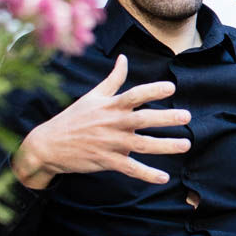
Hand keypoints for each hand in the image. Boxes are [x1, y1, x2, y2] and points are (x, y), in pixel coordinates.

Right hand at [12, 55, 191, 189]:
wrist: (48, 146)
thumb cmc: (73, 118)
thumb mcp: (92, 96)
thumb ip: (113, 79)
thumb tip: (124, 58)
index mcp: (110, 106)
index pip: (134, 95)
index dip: (152, 90)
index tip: (171, 87)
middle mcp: (112, 123)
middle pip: (143, 119)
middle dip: (166, 118)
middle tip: (187, 116)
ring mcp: (110, 143)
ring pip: (142, 145)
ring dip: (165, 146)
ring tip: (186, 145)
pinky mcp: (106, 161)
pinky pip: (130, 168)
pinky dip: (147, 174)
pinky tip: (163, 177)